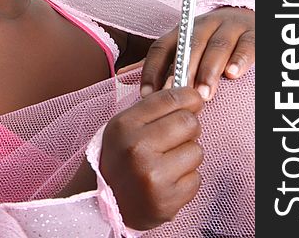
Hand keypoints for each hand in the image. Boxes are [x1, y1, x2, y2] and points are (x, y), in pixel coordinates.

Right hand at [100, 87, 203, 230]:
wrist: (101, 203)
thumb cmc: (119, 158)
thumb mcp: (125, 126)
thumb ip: (154, 108)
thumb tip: (191, 94)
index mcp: (125, 125)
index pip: (169, 99)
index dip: (188, 96)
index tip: (193, 100)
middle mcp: (137, 149)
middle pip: (189, 122)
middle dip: (189, 127)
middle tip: (179, 135)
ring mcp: (153, 176)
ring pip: (197, 151)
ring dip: (188, 155)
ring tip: (169, 161)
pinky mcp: (167, 201)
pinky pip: (196, 179)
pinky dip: (187, 179)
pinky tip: (169, 181)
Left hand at [118, 6, 254, 100]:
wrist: (250, 21)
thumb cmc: (211, 42)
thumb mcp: (182, 49)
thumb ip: (157, 64)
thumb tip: (121, 75)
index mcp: (183, 31)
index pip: (162, 46)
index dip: (152, 70)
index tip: (147, 95)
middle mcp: (204, 25)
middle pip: (189, 46)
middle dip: (182, 73)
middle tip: (178, 97)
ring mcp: (229, 27)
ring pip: (217, 46)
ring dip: (209, 70)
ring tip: (205, 94)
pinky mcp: (252, 34)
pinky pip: (246, 45)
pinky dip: (239, 59)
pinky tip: (233, 74)